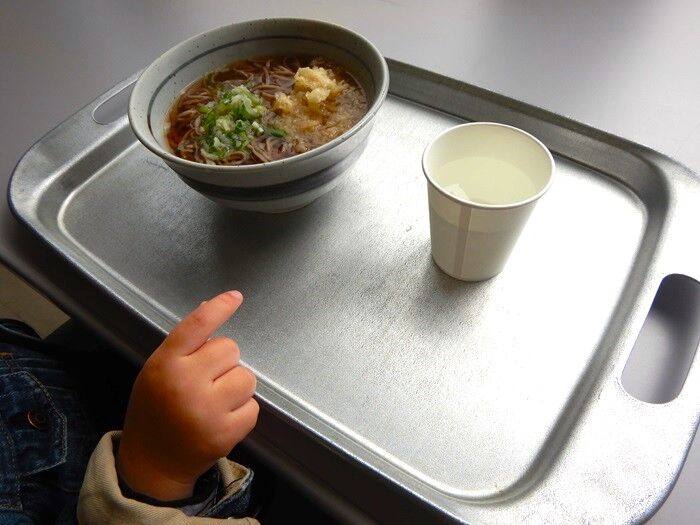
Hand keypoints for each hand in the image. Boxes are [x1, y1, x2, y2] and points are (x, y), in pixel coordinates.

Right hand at [116, 291, 258, 500]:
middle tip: (207, 381)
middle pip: (230, 349)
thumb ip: (185, 345)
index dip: (219, 308)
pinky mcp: (225, 433)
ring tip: (215, 401)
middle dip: (224, 362)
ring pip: (246, 377)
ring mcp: (206, 409)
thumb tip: (213, 306)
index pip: (197, 325)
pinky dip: (242, 411)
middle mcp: (185, 383)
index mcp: (165, 364)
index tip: (235, 297)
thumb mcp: (158, 371)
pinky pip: (253, 406)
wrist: (152, 463)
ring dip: (237, 386)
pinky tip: (221, 419)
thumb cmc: (156, 410)